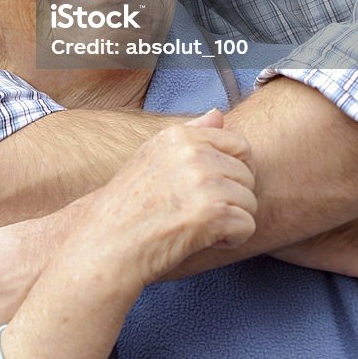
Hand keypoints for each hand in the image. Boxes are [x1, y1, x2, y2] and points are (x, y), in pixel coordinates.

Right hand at [81, 108, 256, 289]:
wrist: (107, 245)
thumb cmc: (128, 206)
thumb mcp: (153, 156)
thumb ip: (191, 133)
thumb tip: (218, 113)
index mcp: (179, 136)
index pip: (239, 144)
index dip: (236, 171)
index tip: (218, 189)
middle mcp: (193, 153)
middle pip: (247, 174)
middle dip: (235, 198)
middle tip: (206, 213)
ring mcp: (203, 182)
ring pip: (250, 201)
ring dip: (233, 221)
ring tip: (202, 228)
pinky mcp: (212, 213)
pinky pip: (247, 225)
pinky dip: (232, 240)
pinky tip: (206, 241)